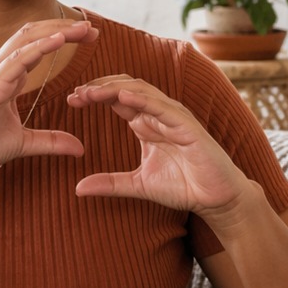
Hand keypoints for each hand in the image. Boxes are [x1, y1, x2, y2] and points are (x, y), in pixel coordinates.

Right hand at [0, 18, 95, 179]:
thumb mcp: (23, 143)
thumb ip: (50, 141)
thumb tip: (80, 148)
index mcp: (6, 76)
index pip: (36, 45)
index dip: (62, 36)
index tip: (89, 36)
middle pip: (34, 35)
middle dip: (64, 28)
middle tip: (92, 28)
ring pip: (27, 41)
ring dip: (57, 32)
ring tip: (82, 29)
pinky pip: (17, 60)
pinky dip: (40, 47)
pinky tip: (59, 41)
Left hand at [67, 76, 246, 213]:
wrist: (216, 199)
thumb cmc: (184, 187)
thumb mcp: (138, 185)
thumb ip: (110, 183)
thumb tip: (78, 188)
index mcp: (146, 123)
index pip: (116, 99)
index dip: (94, 96)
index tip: (71, 100)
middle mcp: (159, 114)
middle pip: (125, 88)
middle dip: (99, 88)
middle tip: (75, 94)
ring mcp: (174, 117)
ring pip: (141, 92)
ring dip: (114, 90)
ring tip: (90, 93)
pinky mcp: (188, 126)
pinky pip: (163, 107)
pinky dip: (143, 100)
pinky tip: (122, 98)